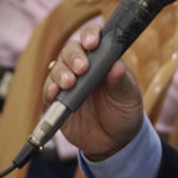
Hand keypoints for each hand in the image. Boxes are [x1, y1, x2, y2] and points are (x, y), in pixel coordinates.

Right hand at [44, 23, 143, 160]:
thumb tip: (118, 66)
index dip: (90, 36)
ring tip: (69, 83)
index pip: (92, 37)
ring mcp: (69, 83)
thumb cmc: (124, 111)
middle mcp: (82, 67)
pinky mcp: (58, 102)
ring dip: (61, 73)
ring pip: (57, 68)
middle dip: (74, 56)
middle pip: (70, 51)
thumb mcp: (129, 97)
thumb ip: (121, 81)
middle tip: (81, 68)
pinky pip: (49, 92)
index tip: (93, 43)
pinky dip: (50, 90)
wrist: (115, 141)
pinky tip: (55, 92)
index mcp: (101, 58)